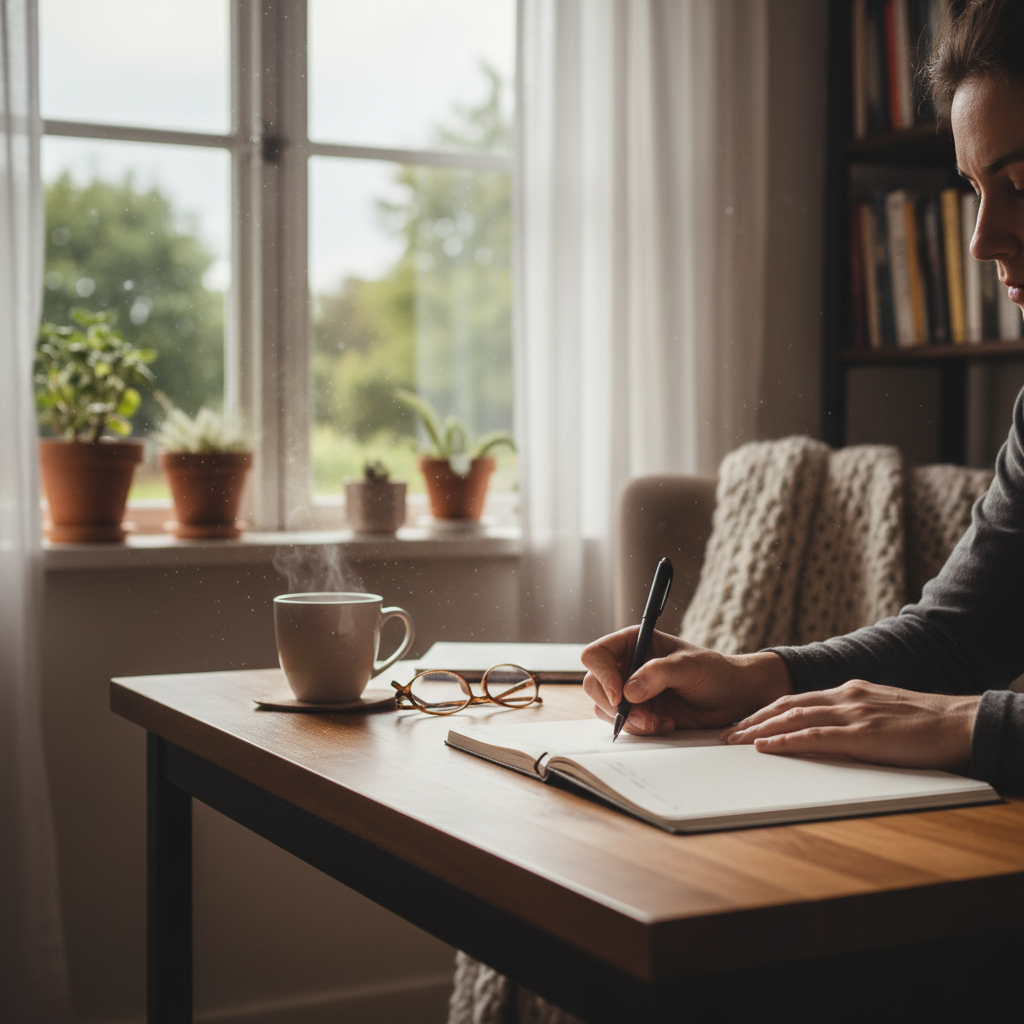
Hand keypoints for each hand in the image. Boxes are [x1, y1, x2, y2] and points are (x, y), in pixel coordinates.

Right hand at [581, 628, 791, 734]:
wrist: (734, 698)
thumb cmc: (715, 672)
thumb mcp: (689, 667)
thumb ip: (658, 674)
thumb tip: (629, 691)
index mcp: (633, 643)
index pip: (596, 655)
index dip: (602, 675)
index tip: (621, 695)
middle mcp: (626, 665)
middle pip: (594, 685)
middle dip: (616, 706)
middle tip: (644, 717)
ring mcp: (631, 691)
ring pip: (605, 709)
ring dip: (631, 721)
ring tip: (661, 721)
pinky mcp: (639, 713)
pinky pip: (623, 725)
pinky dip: (641, 730)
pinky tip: (666, 724)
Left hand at [720, 680, 980, 772]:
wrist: (960, 723)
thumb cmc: (924, 724)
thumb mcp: (879, 714)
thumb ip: (852, 718)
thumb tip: (827, 732)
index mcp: (847, 692)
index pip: (795, 700)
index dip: (764, 712)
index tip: (741, 724)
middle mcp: (844, 697)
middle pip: (785, 706)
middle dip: (752, 720)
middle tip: (725, 735)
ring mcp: (852, 714)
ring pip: (794, 718)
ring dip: (759, 730)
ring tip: (734, 741)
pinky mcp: (863, 734)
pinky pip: (816, 737)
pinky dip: (786, 741)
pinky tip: (767, 747)